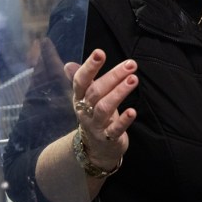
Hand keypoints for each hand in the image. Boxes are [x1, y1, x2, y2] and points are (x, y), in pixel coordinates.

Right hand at [66, 49, 138, 172]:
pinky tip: (133, 111)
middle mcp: (85, 110)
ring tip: (133, 80)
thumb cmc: (95, 115)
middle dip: (113, 76)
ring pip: (104, 108)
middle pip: (96, 91)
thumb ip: (82, 80)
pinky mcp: (108, 138)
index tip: (100, 52)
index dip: (89, 66)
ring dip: (119, 93)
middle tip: (131, 65)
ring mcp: (96, 125)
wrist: (95, 149)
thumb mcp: (87, 98)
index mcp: (80, 97)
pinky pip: (115, 129)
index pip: (81, 80)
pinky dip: (124, 121)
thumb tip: (68, 64)